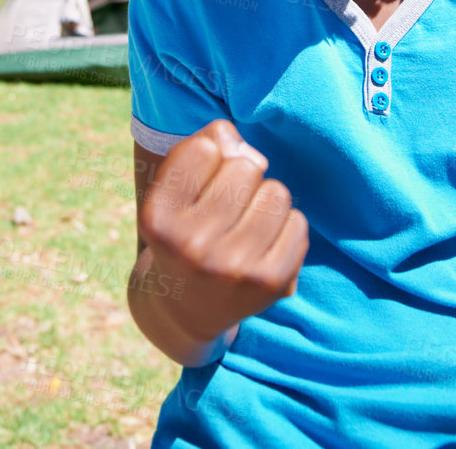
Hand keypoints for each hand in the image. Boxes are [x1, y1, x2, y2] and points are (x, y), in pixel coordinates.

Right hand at [138, 119, 307, 345]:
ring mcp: (232, 267)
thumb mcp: (172, 190)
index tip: (197, 187)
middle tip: (224, 210)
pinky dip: (286, 227)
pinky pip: (298, 223)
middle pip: (246, 167)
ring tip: (245, 224)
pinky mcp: (269, 283)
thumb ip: (203, 146)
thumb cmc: (182, 231)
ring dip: (265, 201)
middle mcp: (190, 245)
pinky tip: (263, 245)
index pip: (205, 148)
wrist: (184, 309)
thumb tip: (244, 147)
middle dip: (240, 180)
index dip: (207, 159)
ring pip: (276, 192)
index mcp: (157, 217)